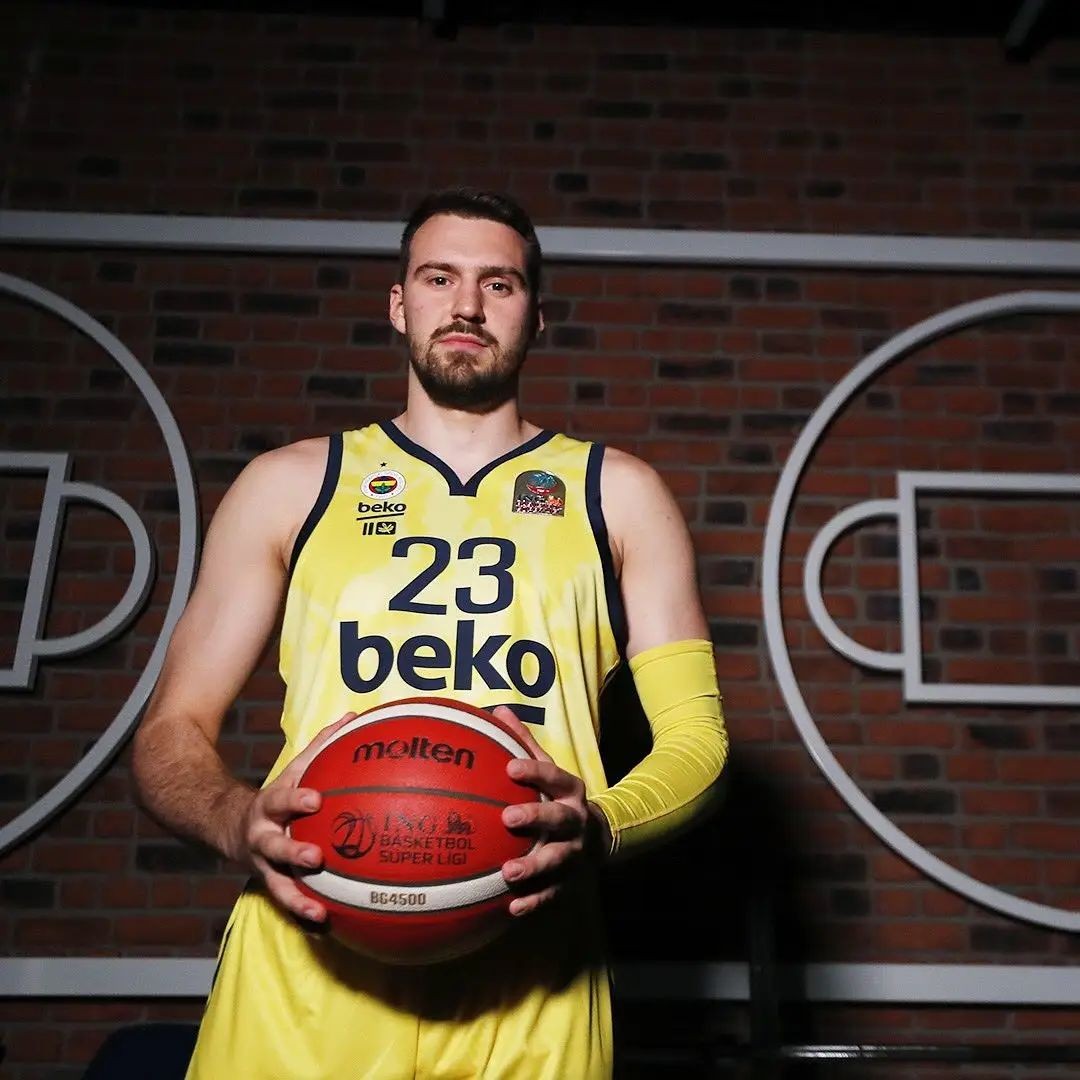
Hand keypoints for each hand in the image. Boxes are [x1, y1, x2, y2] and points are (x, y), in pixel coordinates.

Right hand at [231, 711, 357, 923]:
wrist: (228, 825)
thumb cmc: (278, 796)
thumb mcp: (294, 770)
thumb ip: (322, 746)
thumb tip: (353, 717)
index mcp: (270, 805)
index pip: (282, 798)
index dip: (297, 800)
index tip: (316, 800)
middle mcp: (262, 837)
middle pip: (275, 846)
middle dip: (294, 851)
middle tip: (317, 857)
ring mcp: (263, 865)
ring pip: (277, 885)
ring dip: (297, 899)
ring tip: (319, 912)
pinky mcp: (269, 884)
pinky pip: (287, 902)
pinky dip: (304, 914)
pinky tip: (328, 927)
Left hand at [493, 706, 607, 916]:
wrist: (600, 837)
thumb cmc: (558, 797)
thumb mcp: (549, 770)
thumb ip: (524, 743)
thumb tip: (496, 711)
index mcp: (570, 790)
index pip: (555, 775)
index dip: (534, 770)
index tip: (510, 767)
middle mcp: (577, 820)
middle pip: (560, 817)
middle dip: (536, 817)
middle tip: (507, 818)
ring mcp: (576, 852)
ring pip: (558, 859)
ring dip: (534, 867)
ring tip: (507, 872)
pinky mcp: (571, 881)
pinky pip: (553, 894)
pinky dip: (534, 902)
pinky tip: (512, 908)